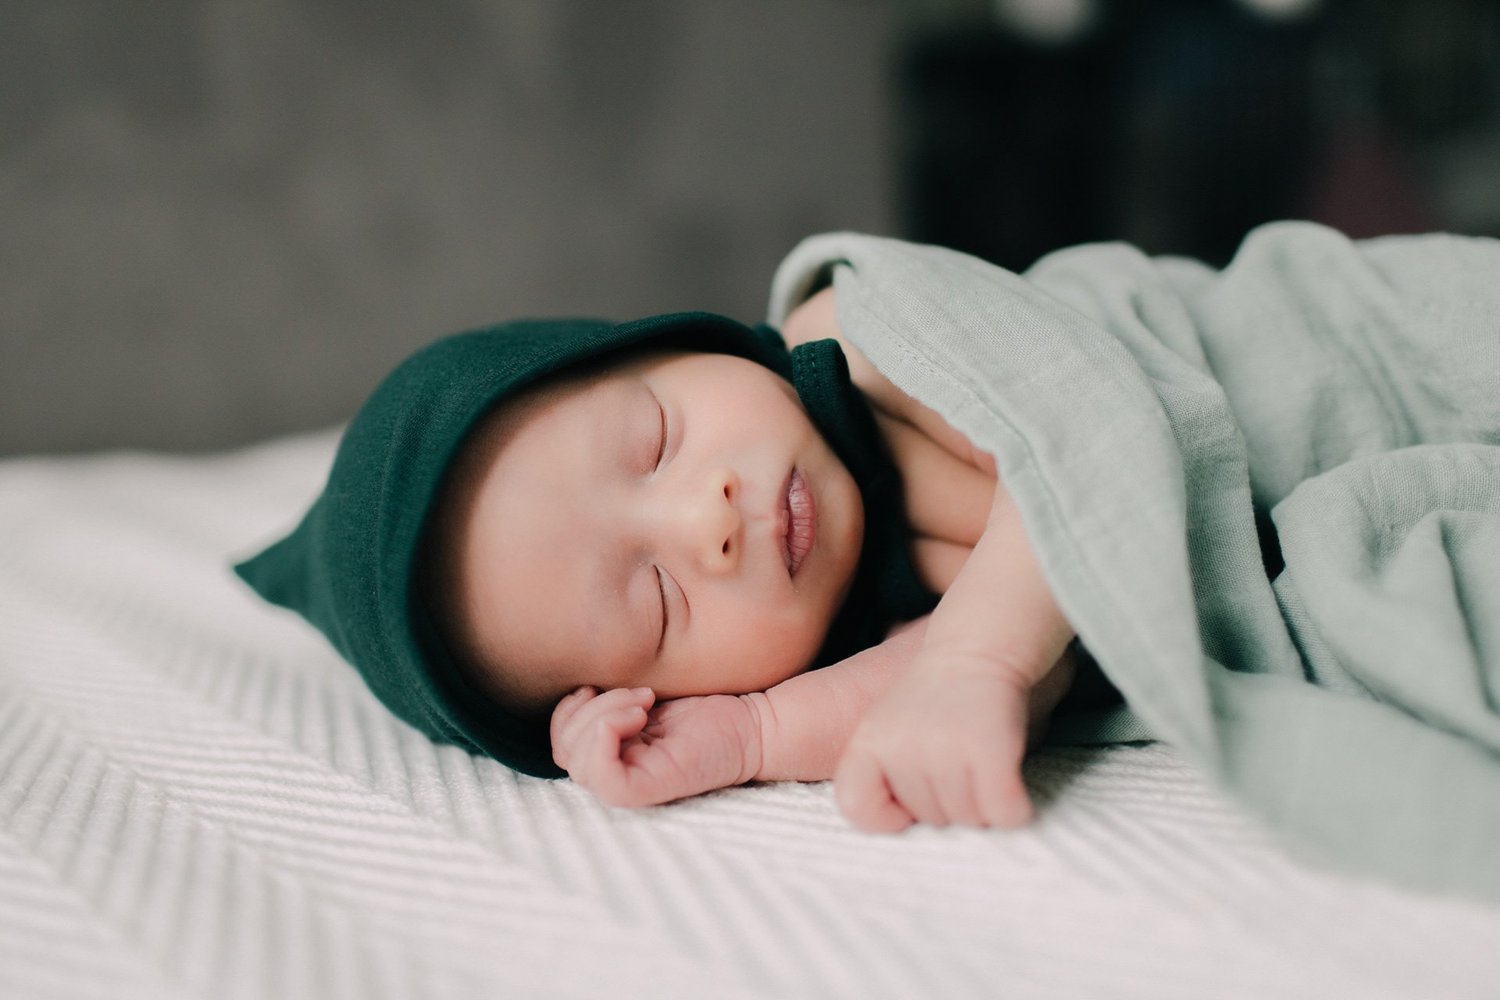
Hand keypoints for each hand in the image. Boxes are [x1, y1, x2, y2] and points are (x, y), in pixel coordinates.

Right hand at [551, 686, 761, 807]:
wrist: (750, 723)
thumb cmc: (702, 710)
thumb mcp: (638, 697)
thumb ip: (606, 703)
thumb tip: (577, 690)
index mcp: (610, 755)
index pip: (559, 744)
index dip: (568, 710)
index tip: (601, 686)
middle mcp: (615, 775)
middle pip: (563, 750)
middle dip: (589, 708)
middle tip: (640, 693)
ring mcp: (629, 786)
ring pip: (577, 760)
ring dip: (603, 714)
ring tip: (644, 702)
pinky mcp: (645, 791)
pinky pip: (601, 776)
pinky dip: (606, 734)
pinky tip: (640, 716)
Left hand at [833, 653, 1044, 831]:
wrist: (977, 648)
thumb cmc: (935, 701)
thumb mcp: (886, 730)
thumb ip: (882, 777)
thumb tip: (901, 831)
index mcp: (867, 744)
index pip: (857, 808)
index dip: (886, 816)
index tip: (907, 797)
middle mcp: (902, 749)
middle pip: (929, 821)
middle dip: (948, 801)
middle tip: (956, 755)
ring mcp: (945, 751)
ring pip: (969, 821)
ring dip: (982, 801)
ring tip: (978, 755)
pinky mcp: (990, 753)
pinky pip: (1004, 815)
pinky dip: (1014, 807)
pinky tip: (1007, 773)